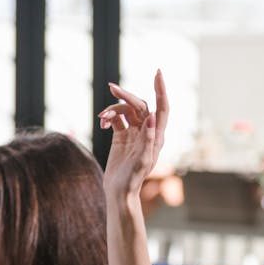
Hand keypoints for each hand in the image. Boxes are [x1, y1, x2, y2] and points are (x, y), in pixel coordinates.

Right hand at [99, 70, 168, 199]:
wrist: (119, 191)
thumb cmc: (133, 180)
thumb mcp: (142, 161)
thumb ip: (148, 139)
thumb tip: (151, 116)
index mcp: (156, 136)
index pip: (162, 107)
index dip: (161, 90)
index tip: (157, 72)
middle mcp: (147, 132)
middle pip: (139, 105)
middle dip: (125, 95)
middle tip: (111, 88)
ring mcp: (134, 133)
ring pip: (126, 110)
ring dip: (113, 109)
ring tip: (101, 118)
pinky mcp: (122, 136)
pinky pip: (116, 119)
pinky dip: (109, 118)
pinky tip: (102, 125)